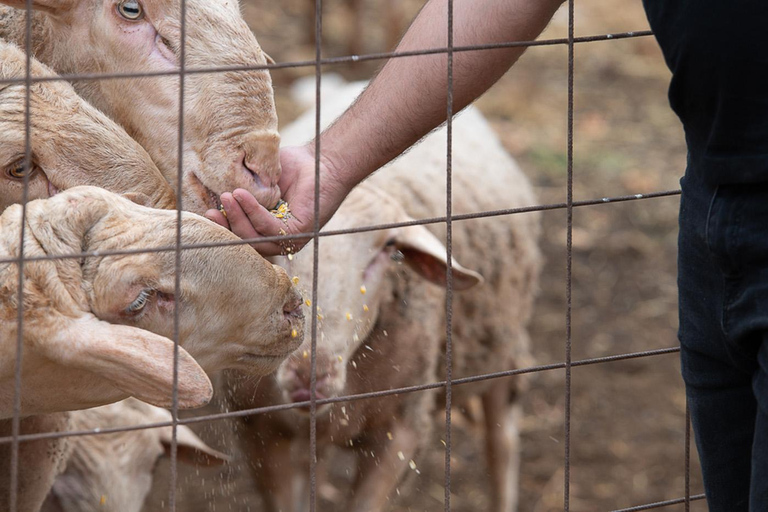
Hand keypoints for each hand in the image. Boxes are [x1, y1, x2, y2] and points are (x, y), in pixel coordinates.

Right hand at [205, 144, 347, 256]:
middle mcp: (278, 239)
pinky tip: (241, 196)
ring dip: (237, 217)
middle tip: (209, 211)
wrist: (322, 161)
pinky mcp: (299, 233)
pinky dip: (253, 212)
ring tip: (227, 197)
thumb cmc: (292, 168)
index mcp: (267, 230)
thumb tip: (212, 192)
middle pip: (244, 241)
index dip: (222, 228)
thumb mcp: (260, 180)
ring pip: (254, 237)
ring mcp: (289, 239)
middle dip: (225, 226)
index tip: (206, 212)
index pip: (240, 236)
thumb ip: (241, 189)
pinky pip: (270, 227)